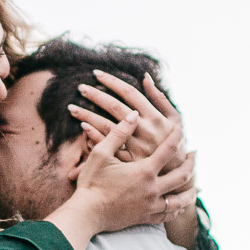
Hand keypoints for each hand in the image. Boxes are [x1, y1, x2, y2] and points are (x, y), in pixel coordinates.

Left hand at [69, 71, 189, 172]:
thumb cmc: (174, 143)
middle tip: (80, 87)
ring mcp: (135, 147)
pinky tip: (83, 127)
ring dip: (88, 115)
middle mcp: (145, 131)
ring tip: (72, 107)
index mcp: (155, 117)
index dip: (112, 82)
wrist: (176, 176)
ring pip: (107, 126)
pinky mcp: (127, 162)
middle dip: (96, 95)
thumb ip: (160, 98)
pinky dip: (94, 136)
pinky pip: (108, 148)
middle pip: (115, 107)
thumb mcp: (174, 120)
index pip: (130, 93)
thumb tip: (146, 77)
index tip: (96, 74)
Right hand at [71, 114, 197, 230]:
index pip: (169, 150)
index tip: (182, 130)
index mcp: (144, 171)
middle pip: (182, 176)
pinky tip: (179, 207)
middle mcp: (152, 189)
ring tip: (195, 187)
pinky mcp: (145, 218)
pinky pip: (168, 216)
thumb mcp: (101, 153)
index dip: (177, 137)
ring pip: (179, 200)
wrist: (86, 214)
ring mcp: (150, 205)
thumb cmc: (92, 182)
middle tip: (193, 156)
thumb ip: (118, 133)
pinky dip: (176, 210)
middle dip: (191, 165)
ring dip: (190, 192)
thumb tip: (132, 114)